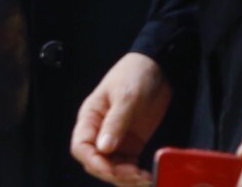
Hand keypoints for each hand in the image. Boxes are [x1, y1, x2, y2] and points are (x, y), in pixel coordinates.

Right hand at [70, 53, 173, 185]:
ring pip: (112, 167)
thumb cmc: (136, 73)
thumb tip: (104, 148)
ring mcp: (116, 139)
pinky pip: (128, 164)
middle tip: (135, 176)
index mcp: (90, 118)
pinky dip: (134, 173)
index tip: (111, 168)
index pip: (81, 147)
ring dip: (125, 177)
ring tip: (144, 180)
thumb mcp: (127, 94)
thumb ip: (116, 120)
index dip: (93, 161)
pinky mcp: (132, 143)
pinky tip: (147, 176)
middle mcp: (99, 132)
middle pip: (96, 162)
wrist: (159, 65)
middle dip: (113, 173)